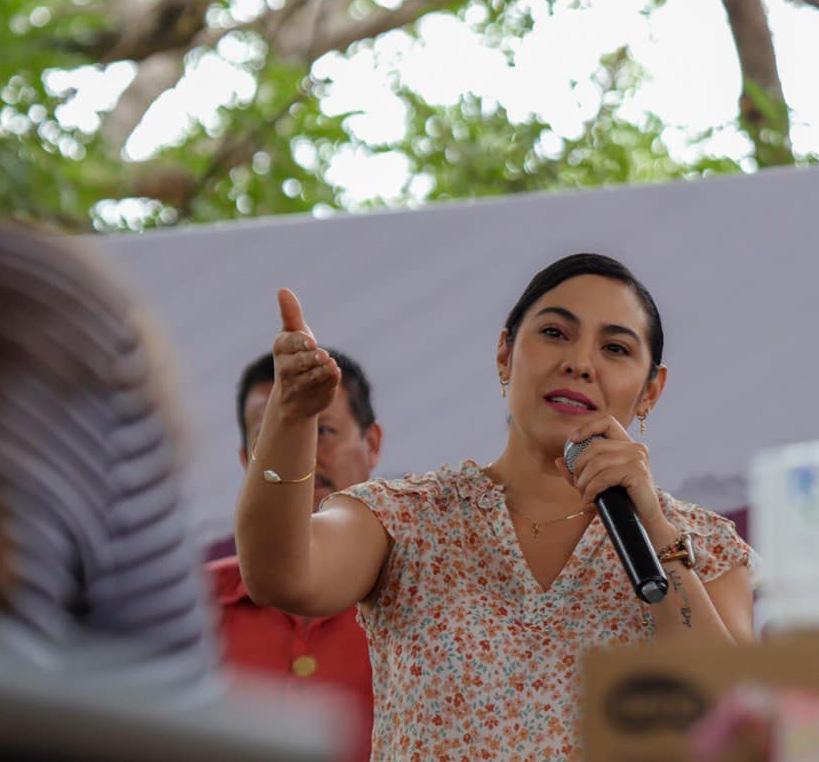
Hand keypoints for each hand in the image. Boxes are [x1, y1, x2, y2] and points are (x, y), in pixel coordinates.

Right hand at [272, 288, 339, 420]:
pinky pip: (325, 389)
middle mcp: (285, 370)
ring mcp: (298, 387)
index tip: (311, 342)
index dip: (301, 343)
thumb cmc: (295, 355)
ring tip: (330, 364)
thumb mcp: (293, 333)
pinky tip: (334, 374)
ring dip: (323, 371)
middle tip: (323, 356)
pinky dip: (331, 382)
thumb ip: (290, 314)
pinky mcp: (313, 399)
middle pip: (300, 362)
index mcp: (280, 349)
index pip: (289, 344)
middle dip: (312, 359)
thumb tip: (282, 290)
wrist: (295, 394)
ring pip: (312, 378)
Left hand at [555, 415, 673, 541]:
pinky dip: (592, 489)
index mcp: (627, 445)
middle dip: (579, 465)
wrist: (644, 523)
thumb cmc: (620, 502)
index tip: (572, 440)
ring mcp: (638, 458)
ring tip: (583, 495)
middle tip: (576, 484)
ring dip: (584, 481)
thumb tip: (559, 460)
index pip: (607, 422)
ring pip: (598, 462)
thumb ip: (578, 472)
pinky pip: (605, 476)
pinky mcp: (638, 472)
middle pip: (596, 446)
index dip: (587, 427)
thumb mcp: (595, 484)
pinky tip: (590, 500)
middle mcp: (635, 448)